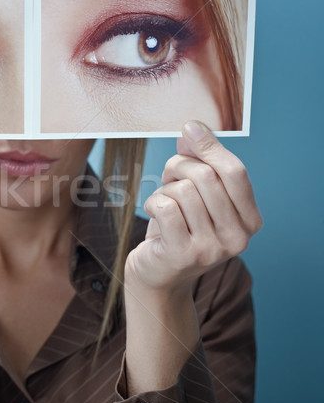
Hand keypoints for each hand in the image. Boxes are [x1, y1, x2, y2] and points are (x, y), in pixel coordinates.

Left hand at [125, 120, 261, 296]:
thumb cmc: (177, 228)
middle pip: (206, 177)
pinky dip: (153, 202)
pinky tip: (153, 214)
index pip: (235, 172)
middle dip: (179, 167)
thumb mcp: (193, 193)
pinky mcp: (183, 254)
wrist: (157, 274)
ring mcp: (212, 249)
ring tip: (163, 202)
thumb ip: (198, 161)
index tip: (189, 128)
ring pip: (183, 191)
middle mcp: (238, 238)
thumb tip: (193, 128)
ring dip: (164, 189)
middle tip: (168, 177)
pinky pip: (165, 207)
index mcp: (250, 220)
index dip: (210, 146)